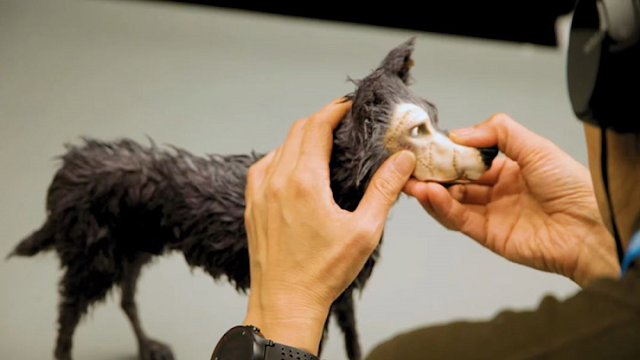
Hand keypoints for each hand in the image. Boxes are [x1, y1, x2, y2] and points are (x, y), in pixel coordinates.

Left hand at [242, 98, 415, 353]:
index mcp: (303, 182)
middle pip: (297, 131)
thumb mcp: (364, 231)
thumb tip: (403, 160)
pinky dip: (281, 156)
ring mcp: (259, 192)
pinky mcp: (252, 206)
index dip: (334, 111)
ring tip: (323, 143)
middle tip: (342, 122)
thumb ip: (384, 190)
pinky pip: (263, 167)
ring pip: (279, 147)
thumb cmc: (323, 272)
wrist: (284, 303)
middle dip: (320, 120)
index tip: (348, 106)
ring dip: (301, 137)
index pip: (316, 127)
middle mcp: (276, 180)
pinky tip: (294, 168)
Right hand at [404, 113, 618, 286]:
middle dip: (432, 173)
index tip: (427, 145)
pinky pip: (459, 219)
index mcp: (510, 168)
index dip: (448, 152)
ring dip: (430, 191)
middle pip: (455, 181)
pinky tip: (429, 195)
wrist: (590, 229)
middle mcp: (497, 191)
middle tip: (410, 165)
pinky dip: (441, 207)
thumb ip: (498, 132)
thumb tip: (459, 133)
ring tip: (412, 181)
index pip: (469, 158)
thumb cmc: (573, 188)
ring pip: (452, 201)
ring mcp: (491, 214)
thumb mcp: (535, 147)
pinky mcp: (488, 235)